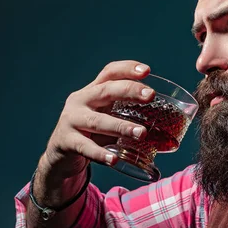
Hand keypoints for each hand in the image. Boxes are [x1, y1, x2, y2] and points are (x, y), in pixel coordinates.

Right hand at [39, 60, 155, 179]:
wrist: (60, 156)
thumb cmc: (92, 134)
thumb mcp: (108, 118)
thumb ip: (128, 116)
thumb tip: (167, 124)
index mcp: (92, 91)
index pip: (109, 73)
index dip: (127, 68)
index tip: (147, 71)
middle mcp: (80, 101)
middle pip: (105, 90)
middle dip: (129, 90)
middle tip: (151, 95)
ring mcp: (71, 120)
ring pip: (97, 121)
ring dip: (121, 126)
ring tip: (142, 133)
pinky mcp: (66, 142)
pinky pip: (86, 147)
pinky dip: (101, 154)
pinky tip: (114, 159)